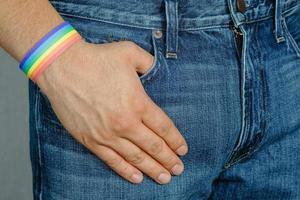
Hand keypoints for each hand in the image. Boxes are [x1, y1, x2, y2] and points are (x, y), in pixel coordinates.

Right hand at [36, 39, 187, 183]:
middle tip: (179, 169)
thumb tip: (158, 69)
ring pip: (136, 158)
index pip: (164, 128)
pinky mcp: (90, 140)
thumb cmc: (97, 59)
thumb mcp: (130, 53)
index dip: (176, 140)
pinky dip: (126, 171)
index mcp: (138, 103)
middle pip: (154, 147)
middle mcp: (126, 123)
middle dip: (169, 160)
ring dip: (153, 170)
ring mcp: (107, 134)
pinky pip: (112, 161)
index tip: (183, 149)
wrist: (62, 67)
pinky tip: (138, 178)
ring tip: (165, 178)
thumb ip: (149, 63)